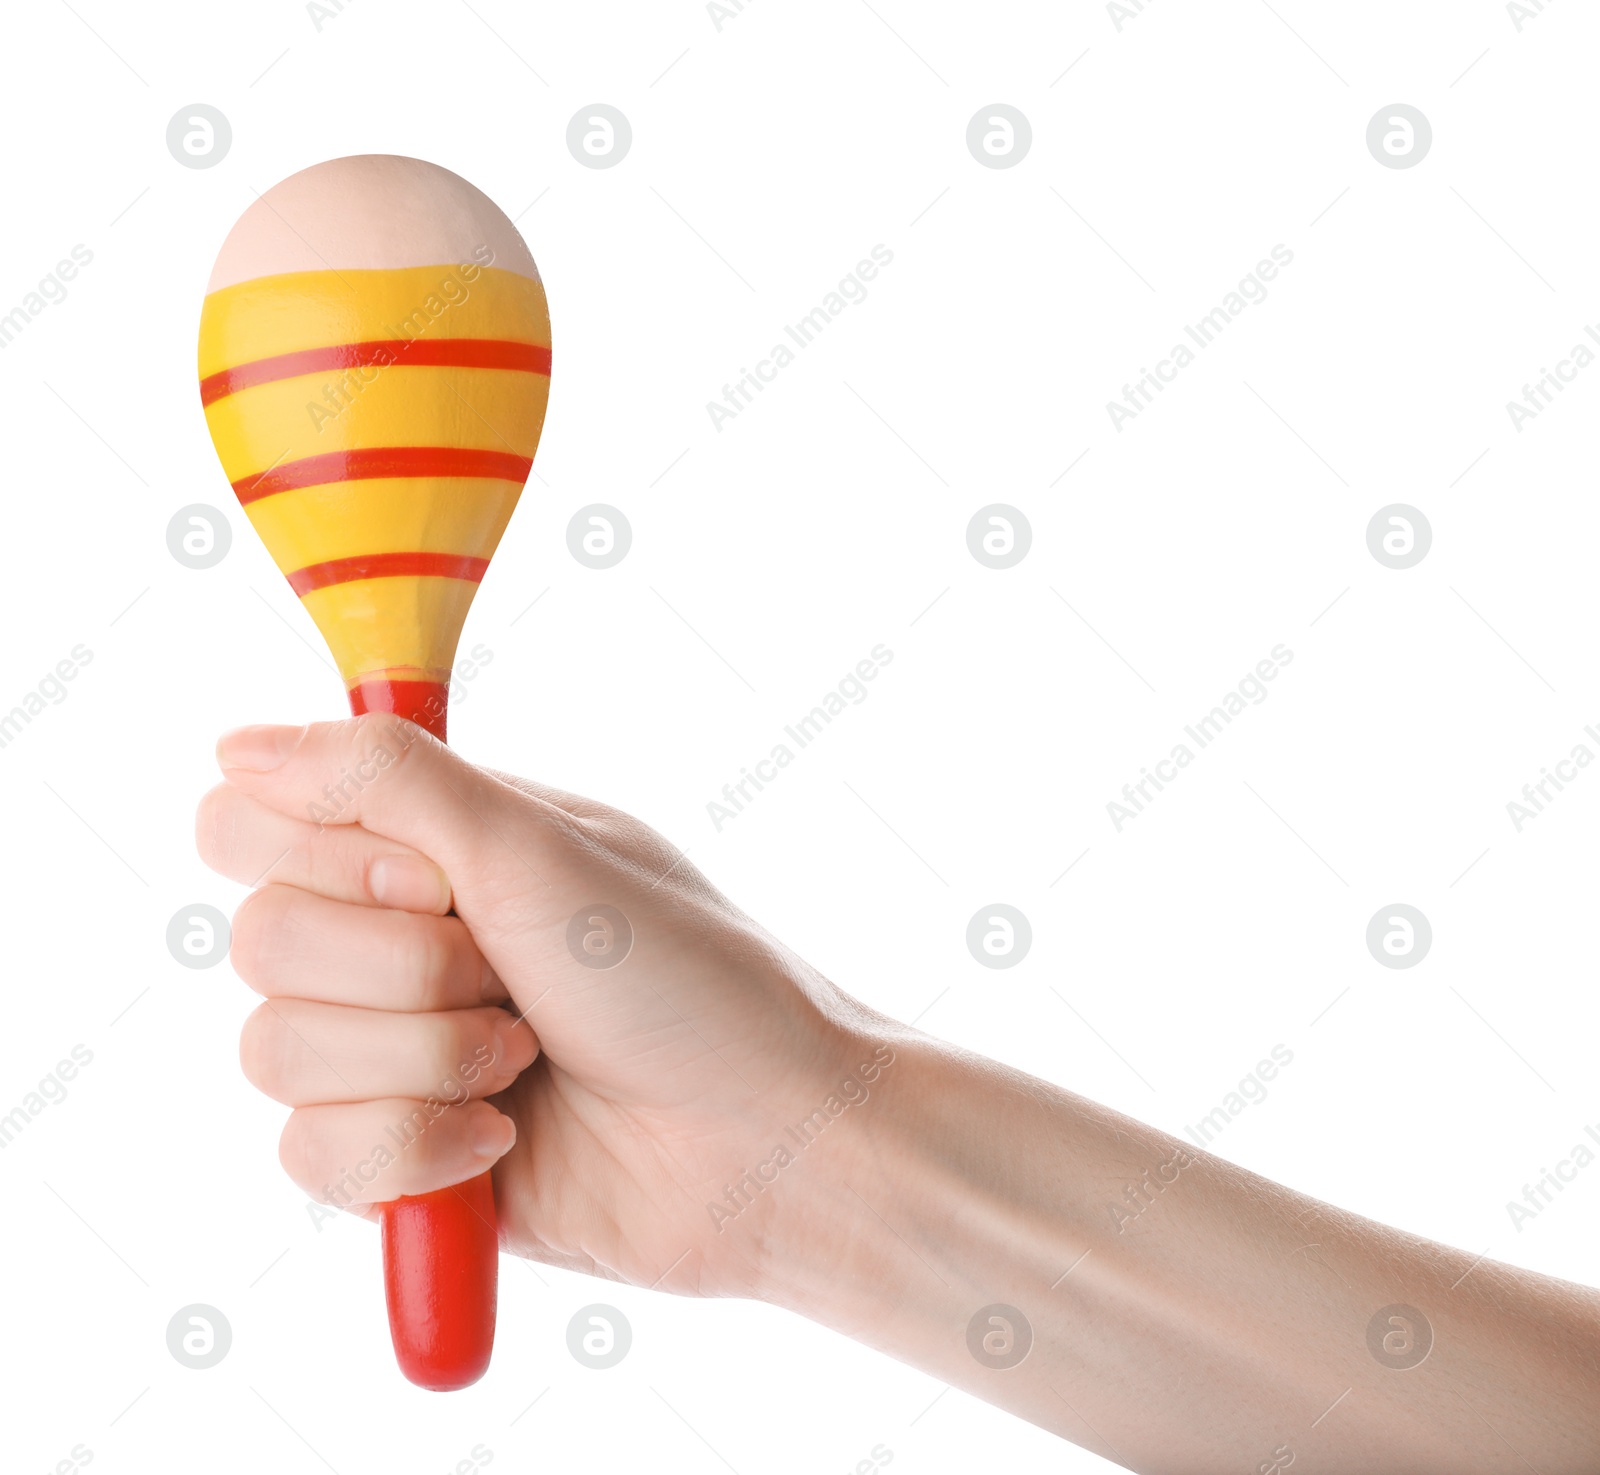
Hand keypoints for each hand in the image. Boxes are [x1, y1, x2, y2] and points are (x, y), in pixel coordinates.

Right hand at [197, 713, 883, 1296]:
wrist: (765, 1142)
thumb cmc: (686, 981)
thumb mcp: (540, 853)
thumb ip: (389, 782)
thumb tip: (238, 742)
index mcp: (433, 843)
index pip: (255, 819)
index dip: (321, 855)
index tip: (433, 881)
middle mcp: (400, 936)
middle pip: (260, 940)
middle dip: (401, 972)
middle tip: (512, 976)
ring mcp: (397, 1048)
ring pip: (275, 1051)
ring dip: (420, 1061)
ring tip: (528, 1060)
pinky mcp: (402, 1152)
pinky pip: (312, 1154)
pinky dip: (413, 1147)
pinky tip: (504, 1139)